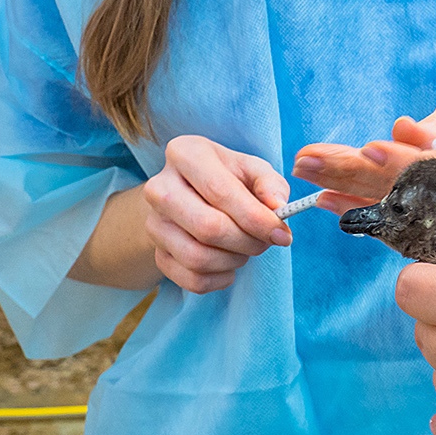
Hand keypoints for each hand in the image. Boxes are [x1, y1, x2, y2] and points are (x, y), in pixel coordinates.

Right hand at [142, 135, 292, 292]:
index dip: (256, 218)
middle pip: (208, 228)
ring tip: (245, 249)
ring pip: (198, 258)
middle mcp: (160, 188)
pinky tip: (229, 264)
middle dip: (247, 242)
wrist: (190, 196)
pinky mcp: (157, 254)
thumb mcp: (251, 170)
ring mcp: (154, 224)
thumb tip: (278, 207)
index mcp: (185, 154)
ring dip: (234, 261)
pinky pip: (192, 279)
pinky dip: (220, 279)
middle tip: (265, 242)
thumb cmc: (227, 179)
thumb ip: (270, 184)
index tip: (281, 234)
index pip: (221, 192)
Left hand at [292, 78, 435, 209]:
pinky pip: (406, 218)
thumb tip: (407, 134)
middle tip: (307, 161)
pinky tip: (330, 199)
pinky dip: (365, 207)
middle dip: (356, 174)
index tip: (366, 149)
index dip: (406, 159)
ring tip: (308, 179)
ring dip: (350, 194)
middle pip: (415, 187)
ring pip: (405, 207)